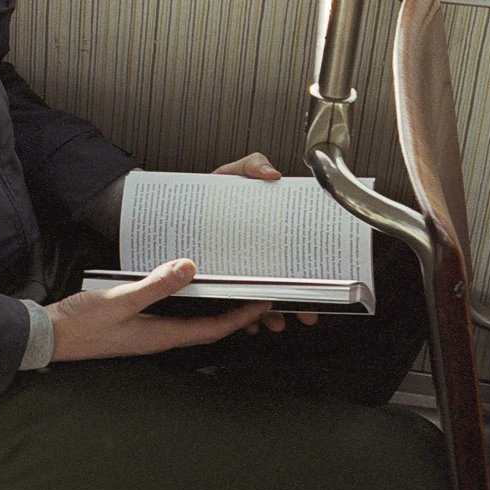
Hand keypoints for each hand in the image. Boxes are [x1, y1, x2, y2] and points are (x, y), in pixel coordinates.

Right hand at [46, 260, 271, 360]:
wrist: (50, 336)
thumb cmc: (82, 323)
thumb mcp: (121, 299)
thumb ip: (156, 284)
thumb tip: (190, 268)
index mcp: (161, 335)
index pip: (212, 329)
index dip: (240, 317)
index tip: (262, 302)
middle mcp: (158, 337)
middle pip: (206, 327)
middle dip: (233, 313)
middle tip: (252, 293)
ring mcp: (146, 332)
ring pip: (189, 321)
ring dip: (210, 308)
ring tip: (227, 288)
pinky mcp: (134, 325)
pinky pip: (170, 315)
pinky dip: (185, 302)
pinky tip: (181, 286)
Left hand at [212, 151, 317, 331]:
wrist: (173, 208)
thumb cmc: (207, 194)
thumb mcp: (229, 176)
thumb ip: (250, 166)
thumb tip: (272, 174)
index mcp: (264, 231)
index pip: (293, 252)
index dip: (309, 271)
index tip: (315, 287)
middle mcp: (255, 253)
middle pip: (283, 280)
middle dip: (298, 300)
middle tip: (304, 312)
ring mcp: (237, 269)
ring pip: (262, 297)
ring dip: (273, 313)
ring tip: (275, 321)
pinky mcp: (218, 281)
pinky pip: (235, 304)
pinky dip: (244, 317)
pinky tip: (249, 322)